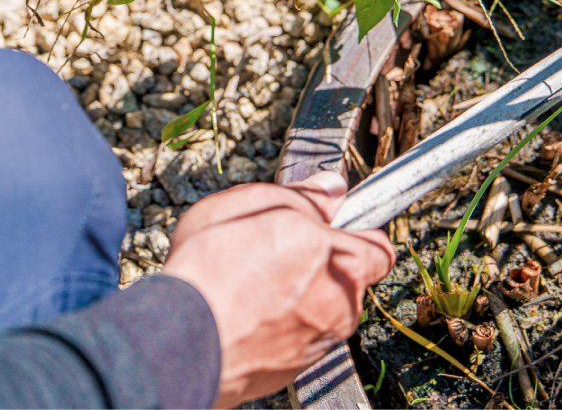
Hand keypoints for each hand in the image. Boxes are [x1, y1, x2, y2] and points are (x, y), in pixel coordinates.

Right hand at [162, 172, 394, 407]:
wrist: (181, 341)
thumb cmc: (214, 273)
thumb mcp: (253, 203)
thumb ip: (303, 197)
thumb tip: (328, 189)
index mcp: (343, 263)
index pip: (379, 248)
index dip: (356, 233)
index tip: (333, 226)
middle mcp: (340, 309)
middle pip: (345, 279)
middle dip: (318, 263)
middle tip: (276, 249)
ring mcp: (317, 345)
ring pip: (318, 310)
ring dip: (297, 296)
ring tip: (251, 281)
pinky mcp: (290, 371)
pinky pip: (294, 337)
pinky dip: (277, 324)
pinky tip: (244, 311)